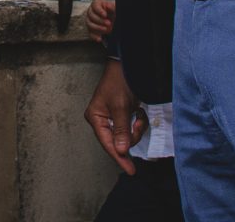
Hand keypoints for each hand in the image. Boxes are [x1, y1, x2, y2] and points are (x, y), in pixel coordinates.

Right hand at [84, 60, 144, 174]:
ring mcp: (111, 117)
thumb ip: (121, 130)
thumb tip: (121, 150)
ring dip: (136, 127)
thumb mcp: (121, 107)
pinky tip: (139, 110)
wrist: (127, 64)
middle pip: (118, 141)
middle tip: (139, 121)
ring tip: (139, 113)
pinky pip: (131, 127)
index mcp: (95, 117)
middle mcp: (101, 119)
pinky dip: (138, 121)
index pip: (108, 143)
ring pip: (127, 135)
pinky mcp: (121, 115)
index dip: (120, 157)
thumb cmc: (120, 81)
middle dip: (131, 134)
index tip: (130, 170)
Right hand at [85, 0, 115, 42]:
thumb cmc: (114, 13)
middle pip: (90, 15)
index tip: (105, 15)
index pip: (94, 5)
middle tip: (108, 23)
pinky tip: (99, 38)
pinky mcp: (91, 29)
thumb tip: (108, 5)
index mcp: (98, 4)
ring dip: (97, 28)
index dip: (99, 10)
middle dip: (99, 20)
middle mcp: (92, 12)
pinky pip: (90, 33)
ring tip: (106, 29)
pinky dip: (94, 36)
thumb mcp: (114, 9)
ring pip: (89, 24)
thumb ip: (112, 6)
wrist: (114, 21)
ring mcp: (91, 20)